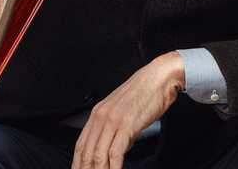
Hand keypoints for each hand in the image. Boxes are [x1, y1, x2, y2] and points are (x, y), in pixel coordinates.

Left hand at [72, 51, 185, 168]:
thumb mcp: (123, 111)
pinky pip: (116, 152)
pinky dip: (114, 167)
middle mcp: (101, 116)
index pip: (80, 145)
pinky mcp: (127, 124)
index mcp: (97, 113)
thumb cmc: (145, 92)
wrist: (160, 77)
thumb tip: (117, 150)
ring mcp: (113, 120)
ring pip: (98, 155)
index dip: (77, 164)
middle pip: (86, 152)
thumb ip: (117, 131)